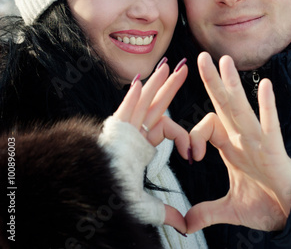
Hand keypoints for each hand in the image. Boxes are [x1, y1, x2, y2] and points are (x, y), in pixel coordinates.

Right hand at [112, 57, 192, 231]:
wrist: (94, 193)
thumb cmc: (115, 196)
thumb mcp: (146, 203)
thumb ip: (166, 211)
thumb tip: (185, 227)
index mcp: (142, 144)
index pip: (169, 128)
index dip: (184, 138)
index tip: (194, 156)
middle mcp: (134, 132)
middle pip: (157, 104)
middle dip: (171, 86)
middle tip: (184, 68)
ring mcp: (123, 129)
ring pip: (144, 101)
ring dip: (156, 83)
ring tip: (168, 66)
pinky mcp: (112, 131)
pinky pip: (124, 110)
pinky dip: (132, 96)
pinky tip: (140, 80)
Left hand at [185, 52, 290, 233]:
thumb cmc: (265, 204)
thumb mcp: (230, 209)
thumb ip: (206, 212)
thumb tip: (185, 224)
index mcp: (231, 147)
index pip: (207, 127)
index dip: (194, 135)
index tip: (192, 155)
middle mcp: (243, 139)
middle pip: (223, 105)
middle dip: (211, 81)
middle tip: (200, 57)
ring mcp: (259, 142)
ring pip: (242, 109)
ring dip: (232, 85)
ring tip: (224, 60)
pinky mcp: (275, 150)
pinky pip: (271, 125)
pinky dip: (268, 107)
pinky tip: (265, 86)